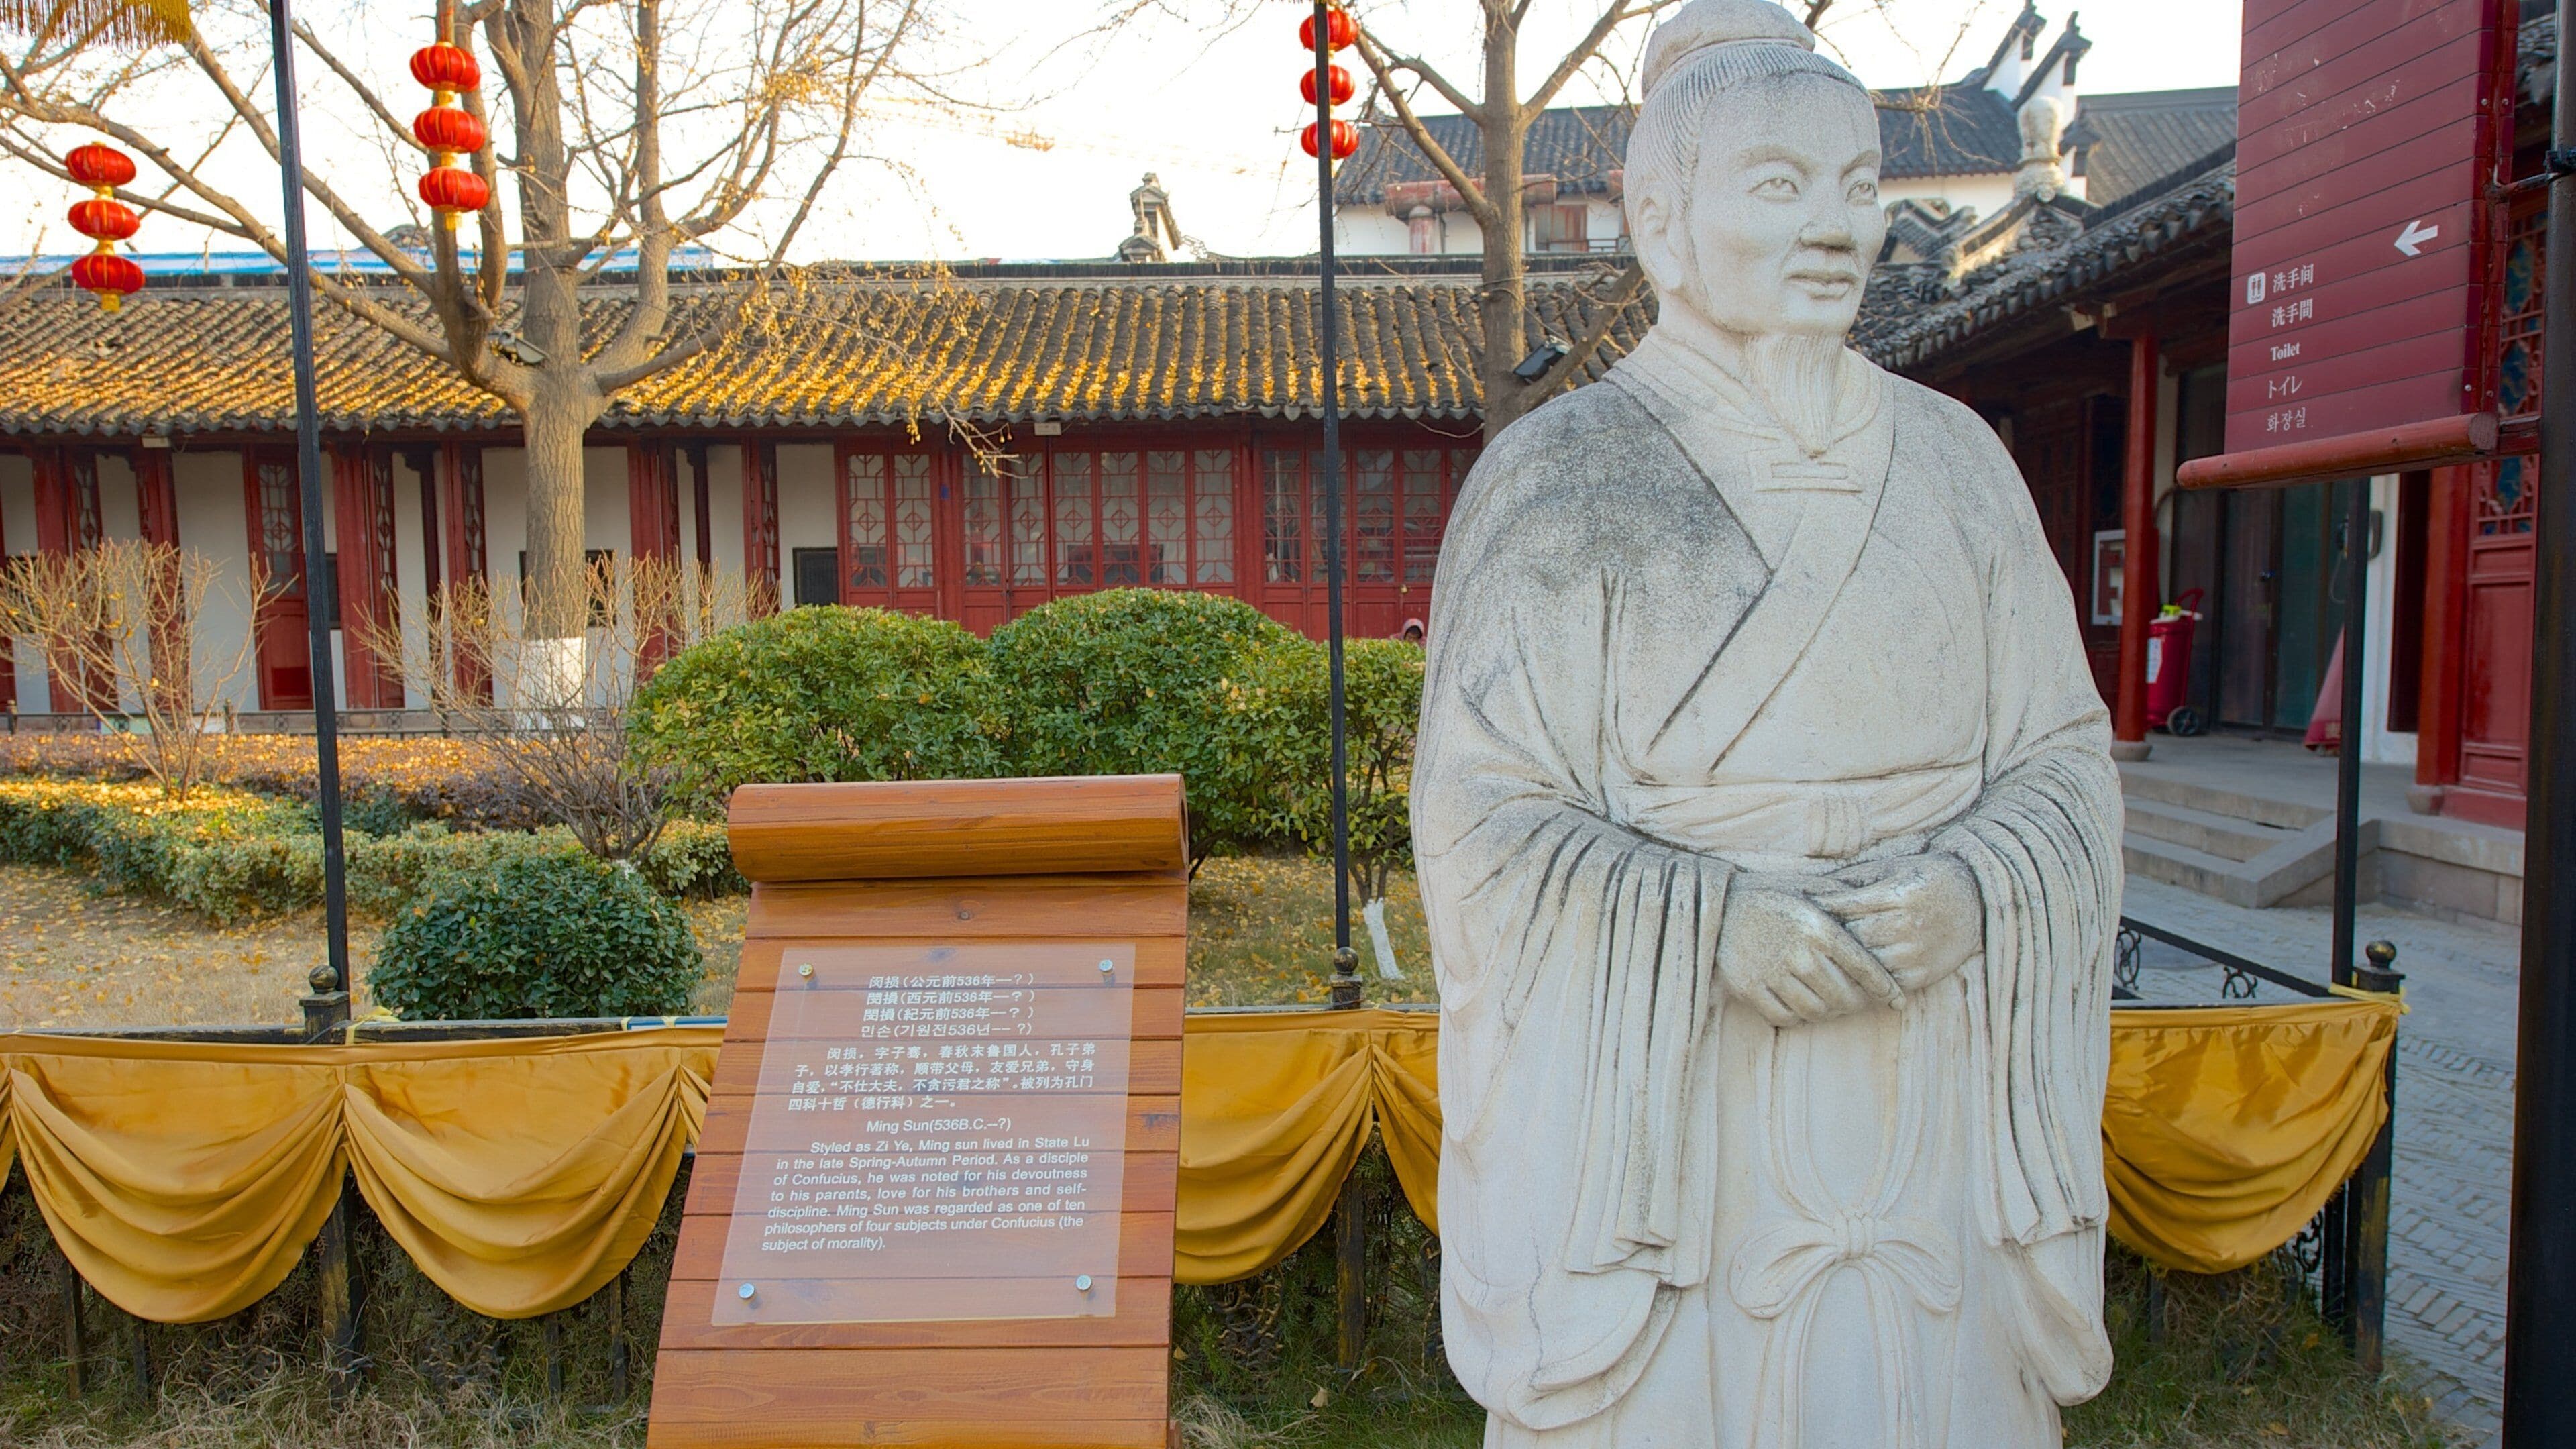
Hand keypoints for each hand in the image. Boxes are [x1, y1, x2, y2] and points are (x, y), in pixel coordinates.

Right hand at [1716, 878, 1903, 1027]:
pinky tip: (1802, 1006)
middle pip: (1844, 997)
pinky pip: (1785, 1017)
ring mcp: (1771, 972)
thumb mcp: (1811, 889)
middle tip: (1861, 1002)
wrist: (1718, 903)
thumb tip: (1881, 909)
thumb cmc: (1772, 895)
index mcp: (1818, 927)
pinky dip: (1798, 1017)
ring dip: (1830, 1012)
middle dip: (1858, 1004)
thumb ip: (1844, 901)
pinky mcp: (1748, 987)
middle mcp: (1798, 952)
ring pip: (1816, 1011)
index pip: (1865, 968)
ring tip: (1832, 1005)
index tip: (1897, 1000)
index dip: (1886, 989)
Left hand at [1810, 854, 1983, 993]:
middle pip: (1853, 936)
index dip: (1822, 907)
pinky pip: (1884, 982)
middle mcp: (1908, 925)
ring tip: (1815, 961)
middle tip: (1801, 939)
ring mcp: (1916, 952)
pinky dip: (1864, 981)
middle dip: (1828, 937)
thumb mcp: (1896, 868)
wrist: (1978, 901)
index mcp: (1899, 894)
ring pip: (1865, 963)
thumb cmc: (1927, 878)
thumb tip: (1814, 888)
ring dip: (1842, 963)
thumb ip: (1858, 878)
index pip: (1848, 905)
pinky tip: (1846, 977)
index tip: (1801, 908)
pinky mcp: (1922, 974)